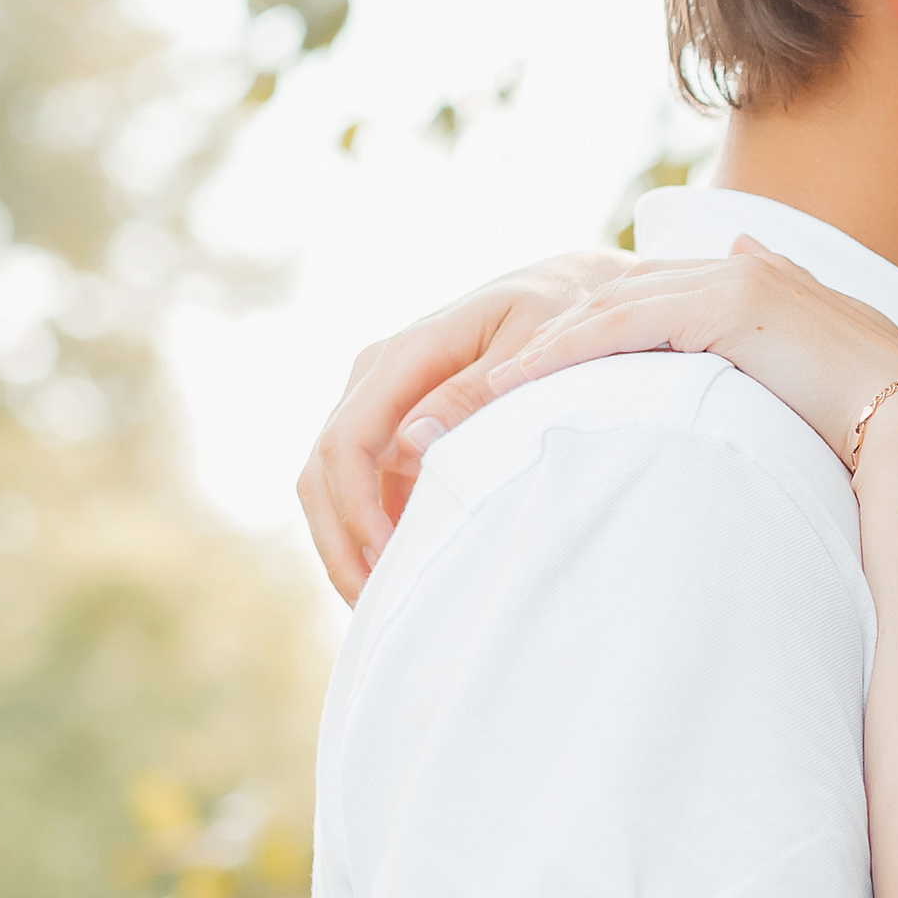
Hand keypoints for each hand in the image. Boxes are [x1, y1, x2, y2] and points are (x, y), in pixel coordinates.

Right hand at [297, 249, 627, 600]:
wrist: (576, 289)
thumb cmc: (565, 314)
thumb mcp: (532, 345)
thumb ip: (474, 393)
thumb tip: (410, 443)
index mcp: (405, 354)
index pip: (348, 441)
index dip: (355, 511)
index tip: (389, 563)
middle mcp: (377, 375)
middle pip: (321, 471)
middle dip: (338, 543)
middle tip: (373, 608)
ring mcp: (382, 399)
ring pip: (332, 483)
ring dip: (348, 545)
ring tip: (382, 605)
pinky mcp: (397, 422)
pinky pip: (366, 483)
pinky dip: (372, 529)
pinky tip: (400, 574)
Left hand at [481, 237, 897, 468]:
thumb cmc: (876, 422)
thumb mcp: (818, 370)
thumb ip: (778, 325)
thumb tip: (748, 259)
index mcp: (763, 281)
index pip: (655, 296)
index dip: (595, 329)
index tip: (543, 366)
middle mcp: (744, 268)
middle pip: (622, 293)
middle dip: (555, 334)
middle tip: (494, 376)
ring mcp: (736, 279)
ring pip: (611, 305)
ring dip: (544, 346)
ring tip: (490, 385)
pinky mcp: (728, 306)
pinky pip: (623, 325)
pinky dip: (567, 350)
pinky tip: (522, 377)